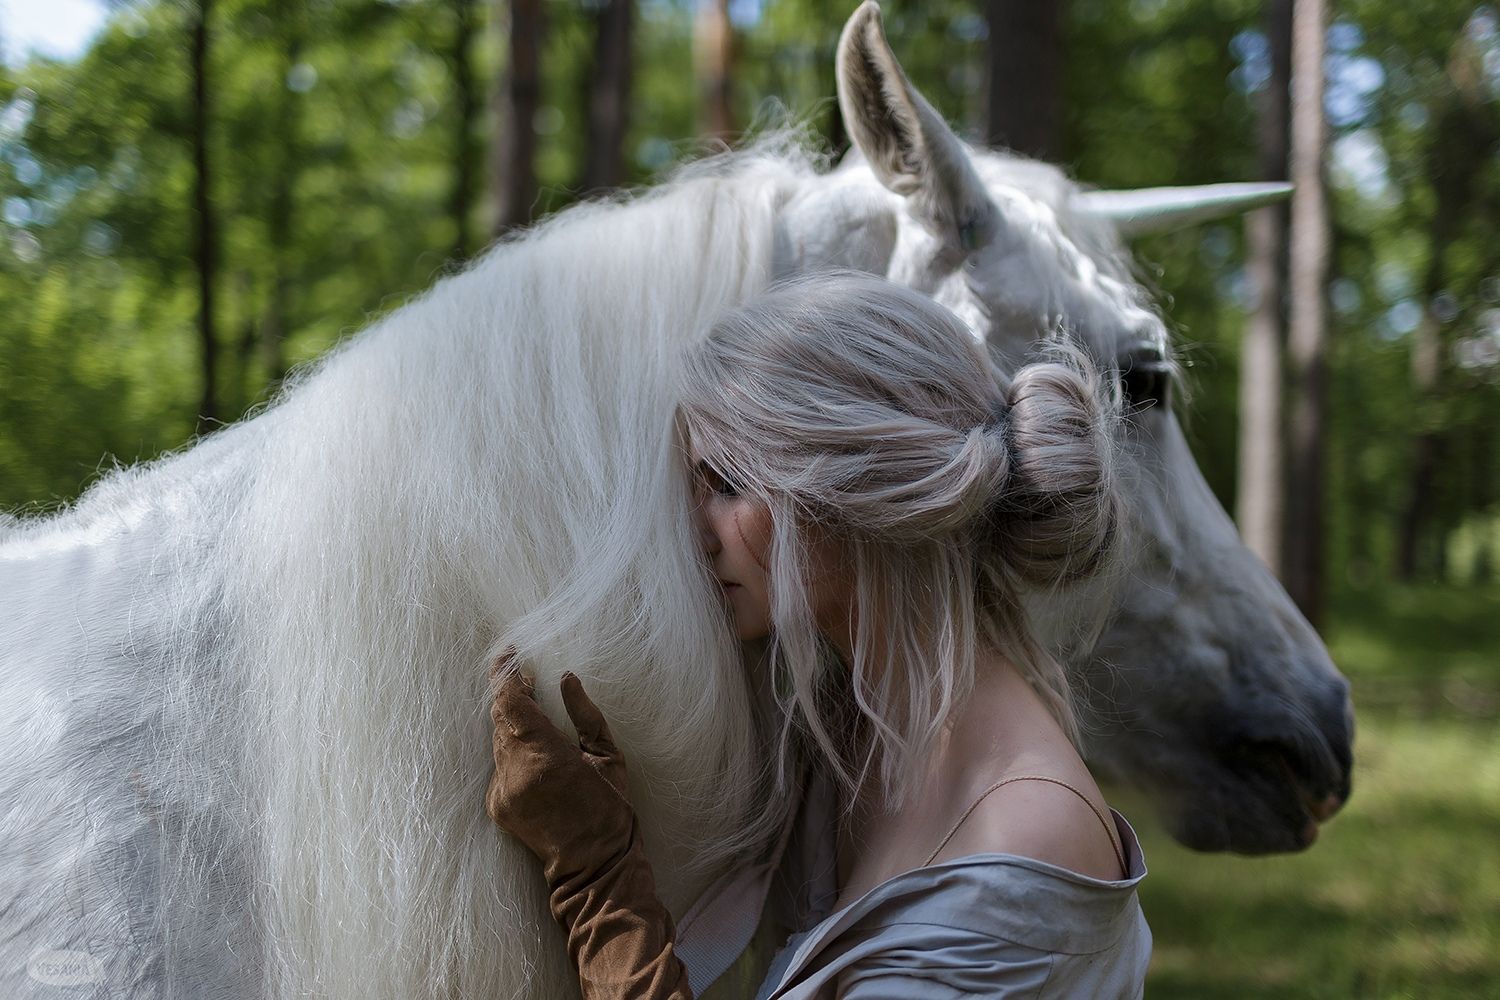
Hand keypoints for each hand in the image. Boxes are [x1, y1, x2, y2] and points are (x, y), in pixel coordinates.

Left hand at [484, 651, 694, 998]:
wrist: (593, 867)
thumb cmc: (610, 810)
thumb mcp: (609, 758)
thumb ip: (585, 714)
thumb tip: (567, 678)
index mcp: (547, 758)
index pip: (510, 704)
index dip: (505, 675)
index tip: (512, 655)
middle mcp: (516, 773)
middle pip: (500, 718)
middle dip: (510, 693)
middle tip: (524, 673)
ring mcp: (503, 791)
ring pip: (498, 740)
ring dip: (512, 720)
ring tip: (531, 704)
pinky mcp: (497, 805)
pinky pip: (500, 763)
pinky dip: (513, 748)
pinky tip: (532, 745)